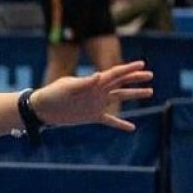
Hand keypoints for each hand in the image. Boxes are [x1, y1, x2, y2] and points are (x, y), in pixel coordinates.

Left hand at [32, 61, 152, 130]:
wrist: (42, 109)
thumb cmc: (52, 94)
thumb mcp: (67, 87)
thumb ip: (84, 82)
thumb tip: (100, 75)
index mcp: (93, 82)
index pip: (114, 74)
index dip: (129, 69)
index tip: (142, 64)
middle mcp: (97, 91)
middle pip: (120, 83)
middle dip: (135, 79)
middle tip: (150, 75)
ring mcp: (96, 103)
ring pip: (119, 98)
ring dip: (133, 95)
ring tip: (150, 92)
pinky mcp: (92, 116)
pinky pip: (110, 120)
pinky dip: (120, 123)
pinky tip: (132, 127)